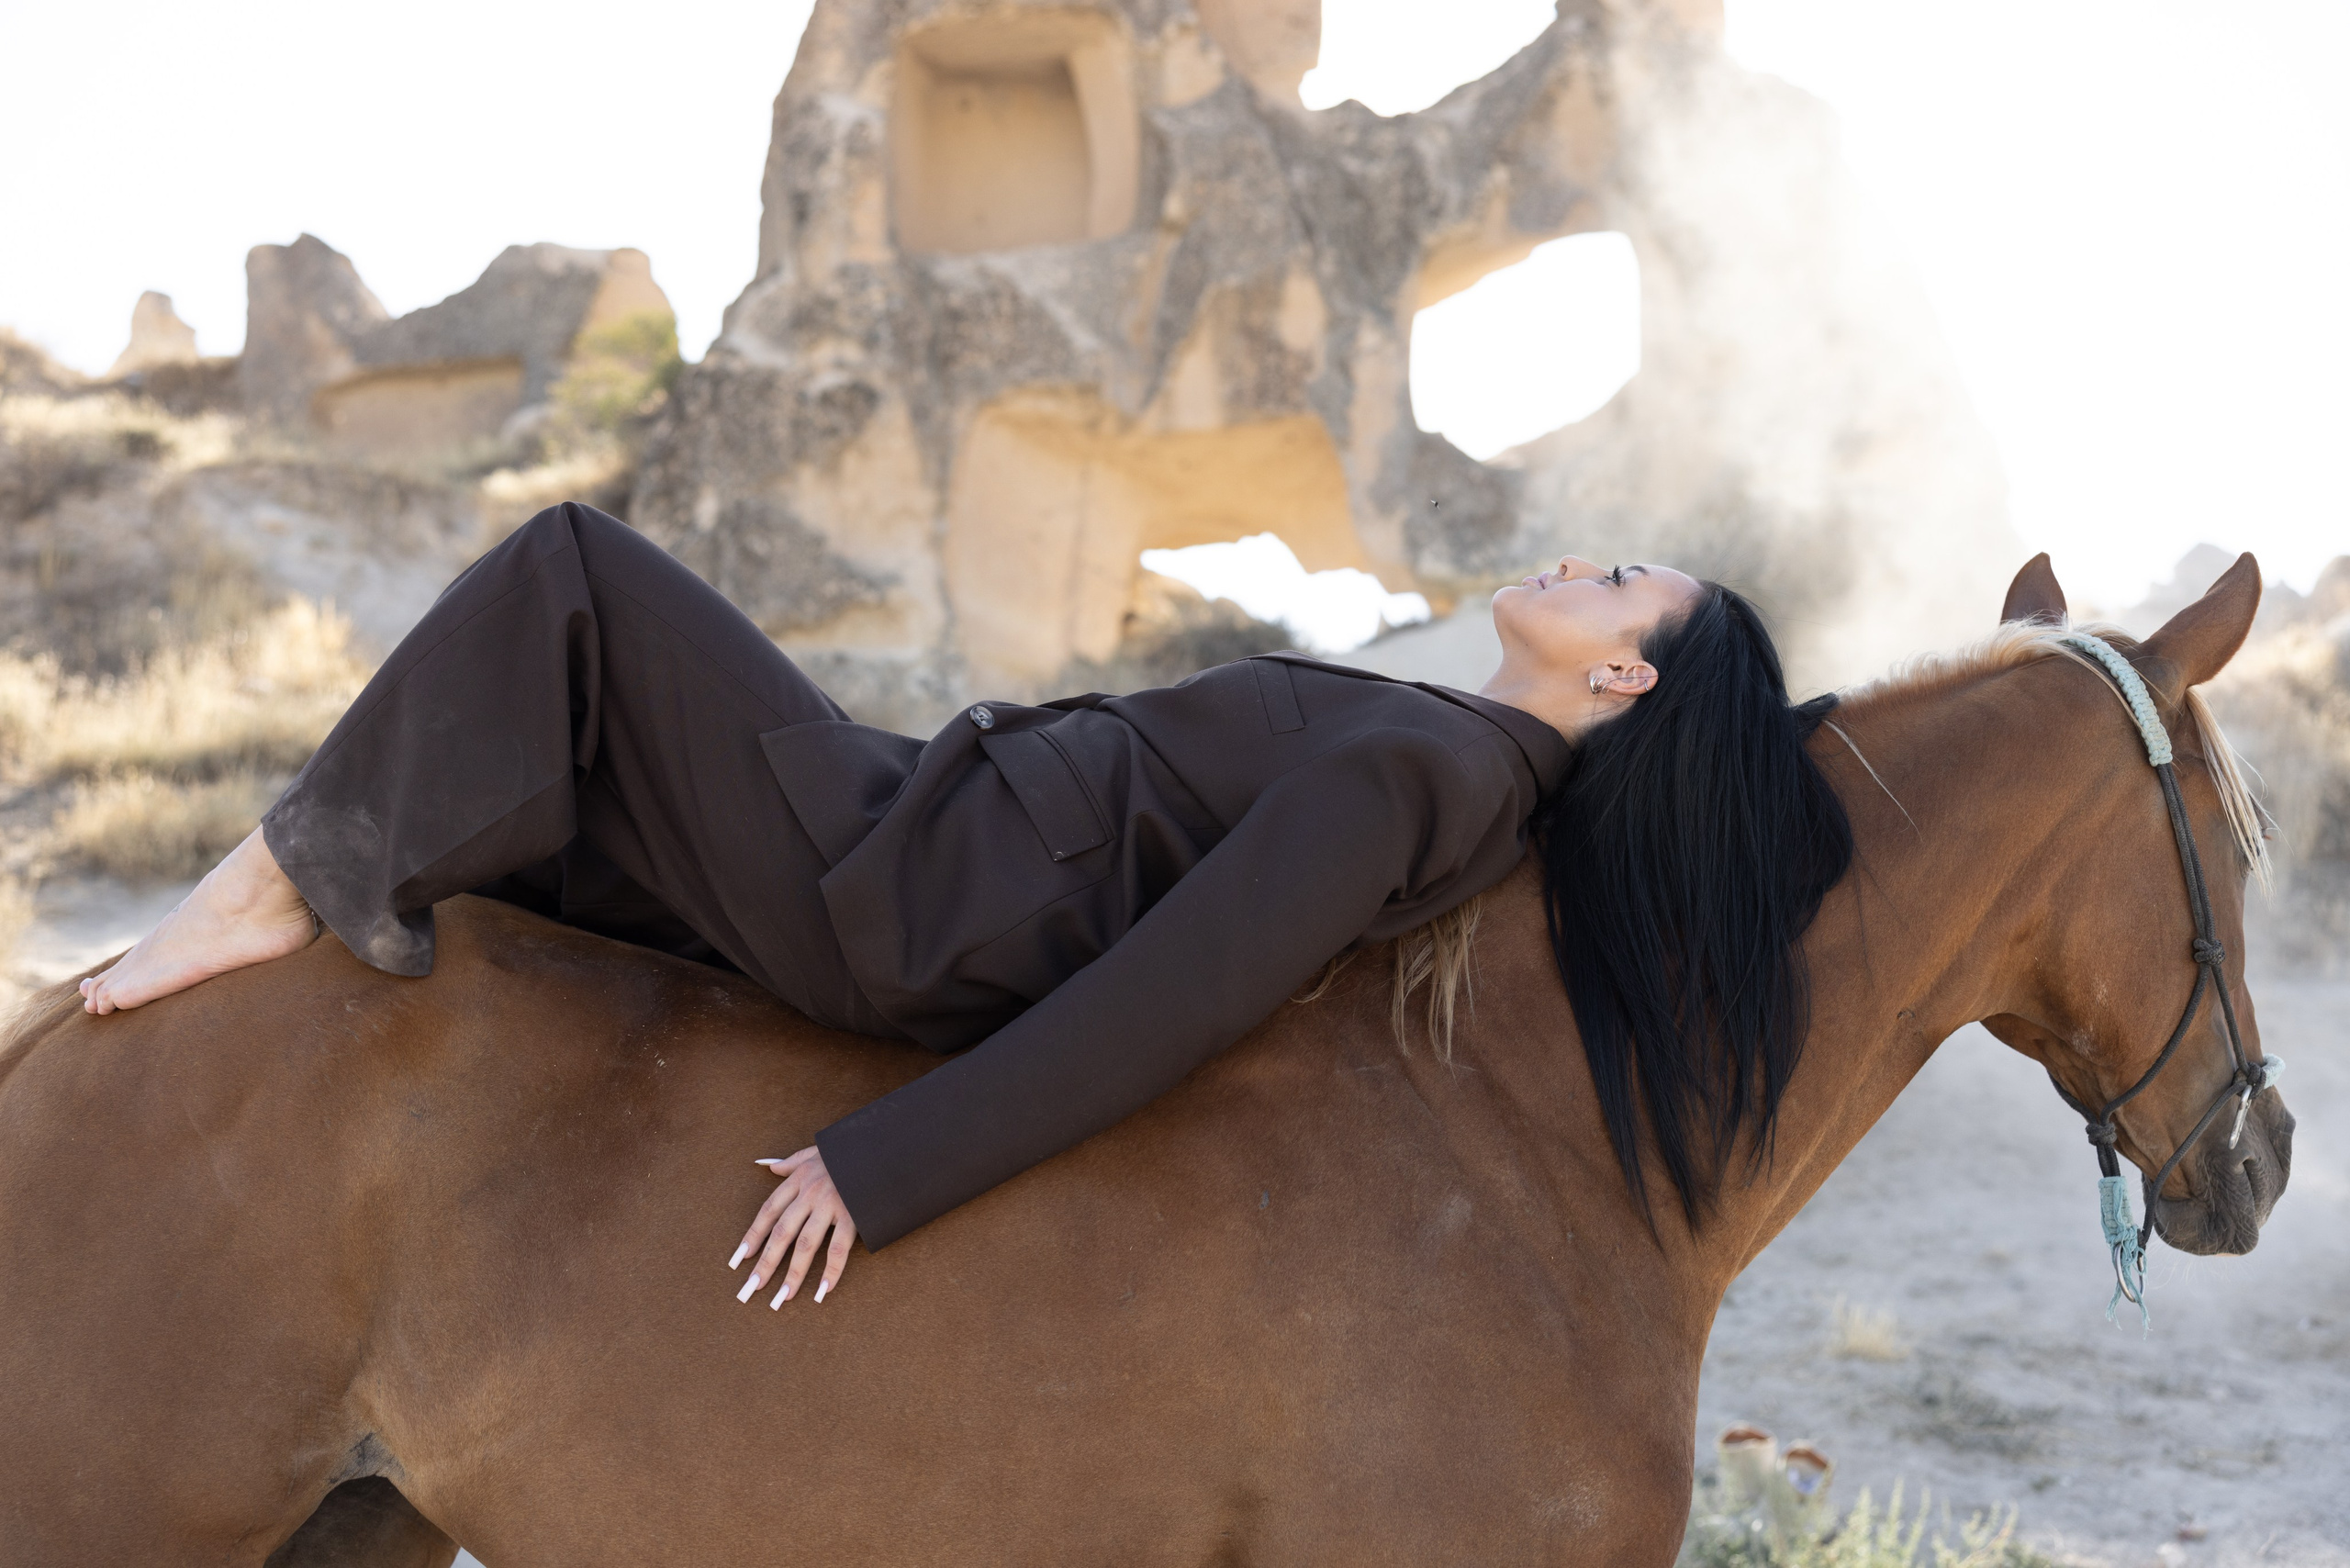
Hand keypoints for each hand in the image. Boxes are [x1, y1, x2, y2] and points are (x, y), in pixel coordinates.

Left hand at [728, 1146, 855, 1308]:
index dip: (754, 1235)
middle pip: (782, 1233)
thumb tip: (771, 1167)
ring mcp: (831, 1205)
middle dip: (766, 1262)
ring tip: (784, 1297)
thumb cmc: (847, 1150)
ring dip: (794, 1273)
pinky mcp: (853, 1215)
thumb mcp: (816, 1151)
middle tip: (752, 1287)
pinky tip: (823, 1291)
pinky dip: (831, 1271)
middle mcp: (810, 1193)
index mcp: (799, 1179)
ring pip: (806, 1245)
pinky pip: (839, 1248)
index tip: (740, 1259)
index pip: (769, 1211)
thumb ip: (792, 1161)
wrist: (881, 1145)